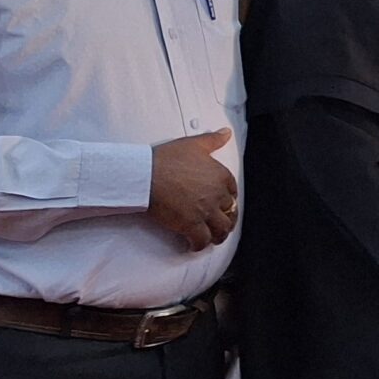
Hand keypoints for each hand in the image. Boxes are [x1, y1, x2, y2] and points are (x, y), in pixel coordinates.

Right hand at [148, 130, 236, 250]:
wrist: (145, 175)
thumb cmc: (166, 159)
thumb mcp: (193, 144)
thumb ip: (213, 140)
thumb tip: (226, 132)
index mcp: (221, 176)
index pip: (233, 192)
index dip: (227, 200)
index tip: (222, 204)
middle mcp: (217, 195)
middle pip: (229, 211)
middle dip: (224, 218)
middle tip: (217, 223)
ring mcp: (205, 211)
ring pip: (221, 229)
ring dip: (218, 235)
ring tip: (211, 237)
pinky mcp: (190, 225)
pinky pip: (202, 241)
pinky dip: (199, 245)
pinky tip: (193, 245)